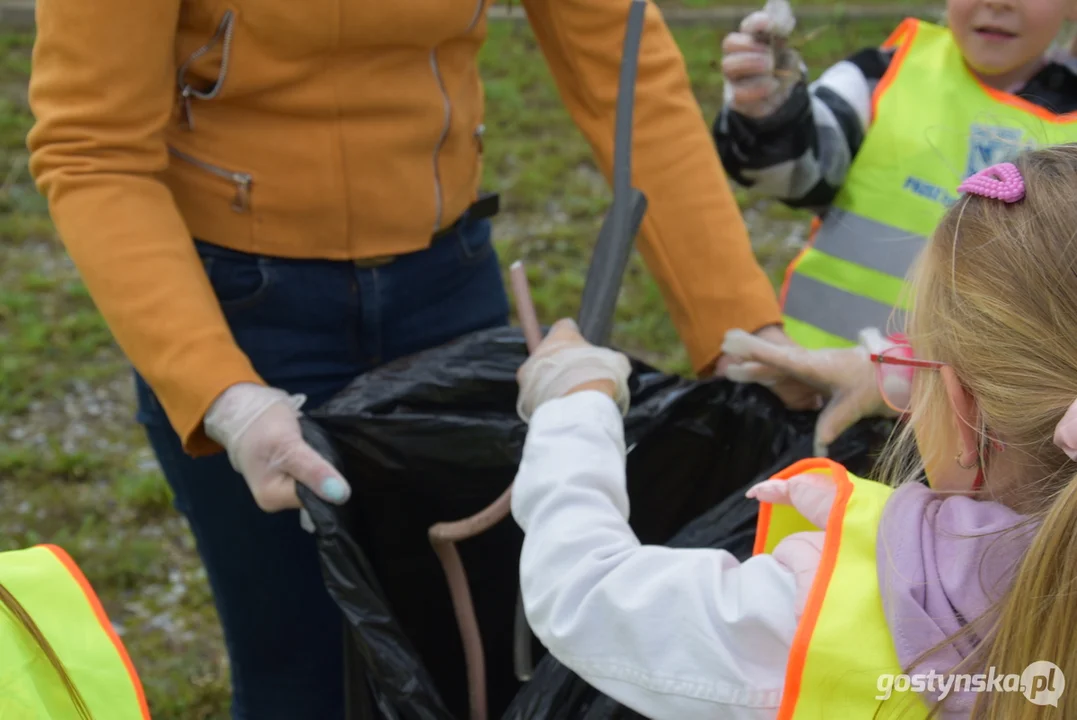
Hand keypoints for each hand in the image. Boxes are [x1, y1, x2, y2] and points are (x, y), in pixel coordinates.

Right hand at [203, 383, 350, 511]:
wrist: (245, 410)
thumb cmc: (262, 425)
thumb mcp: (289, 445)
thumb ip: (314, 470)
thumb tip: (342, 496)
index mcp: (273, 498)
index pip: (316, 499)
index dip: (328, 480)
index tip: (329, 458)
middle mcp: (276, 500)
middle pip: (315, 492)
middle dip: (324, 473)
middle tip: (323, 449)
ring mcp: (281, 489)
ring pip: (315, 483)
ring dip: (321, 467)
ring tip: (321, 447)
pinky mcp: (287, 477)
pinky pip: (310, 475)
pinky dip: (316, 463)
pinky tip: (317, 451)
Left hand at [516, 318, 631, 421]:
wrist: (577, 406)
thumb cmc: (598, 378)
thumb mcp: (615, 362)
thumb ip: (610, 357)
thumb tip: (615, 362)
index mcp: (562, 335)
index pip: (564, 326)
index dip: (573, 337)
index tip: (581, 346)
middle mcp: (540, 349)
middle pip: (550, 352)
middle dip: (561, 362)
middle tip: (577, 375)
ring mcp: (528, 371)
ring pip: (540, 372)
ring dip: (551, 380)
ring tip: (569, 394)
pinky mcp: (524, 393)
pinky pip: (535, 393)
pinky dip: (545, 398)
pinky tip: (560, 406)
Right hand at [720, 5, 801, 117]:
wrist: (782, 96)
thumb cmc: (780, 64)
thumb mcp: (786, 43)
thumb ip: (781, 20)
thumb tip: (775, 1)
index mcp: (751, 38)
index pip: (747, 26)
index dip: (756, 22)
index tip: (769, 24)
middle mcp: (737, 55)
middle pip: (729, 43)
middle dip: (751, 45)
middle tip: (769, 54)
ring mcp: (733, 77)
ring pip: (728, 65)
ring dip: (751, 63)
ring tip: (769, 67)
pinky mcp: (736, 98)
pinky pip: (737, 93)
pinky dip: (757, 88)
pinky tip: (771, 85)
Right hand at [720, 327, 903, 455]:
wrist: (895, 374)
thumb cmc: (874, 383)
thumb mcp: (853, 405)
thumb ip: (832, 425)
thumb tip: (817, 452)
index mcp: (812, 366)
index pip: (778, 358)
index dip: (755, 352)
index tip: (733, 343)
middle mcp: (806, 365)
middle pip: (771, 361)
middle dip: (748, 356)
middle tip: (724, 345)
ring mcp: (810, 370)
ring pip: (777, 367)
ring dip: (756, 365)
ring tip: (731, 367)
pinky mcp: (814, 379)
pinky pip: (788, 376)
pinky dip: (770, 375)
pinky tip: (758, 378)